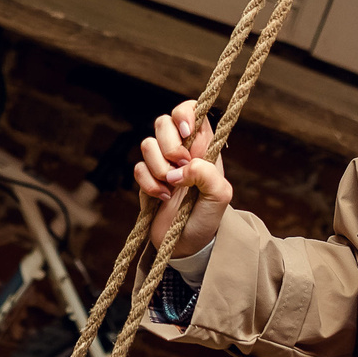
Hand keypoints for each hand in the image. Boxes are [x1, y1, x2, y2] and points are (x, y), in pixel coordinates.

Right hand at [132, 98, 231, 258]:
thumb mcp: (220, 196)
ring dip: (158, 168)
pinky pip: (137, 168)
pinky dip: (148, 184)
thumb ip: (207, 174)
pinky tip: (162, 198)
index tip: (187, 134)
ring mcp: (162, 163)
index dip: (185, 114)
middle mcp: (182, 150)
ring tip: (172, 189)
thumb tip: (182, 167)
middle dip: (170, 146)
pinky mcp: (147, 178)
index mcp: (203, 147)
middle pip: (163, 122)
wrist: (188, 245)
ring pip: (146, 144)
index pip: (193, 110)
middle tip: (181, 168)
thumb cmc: (208, 218)